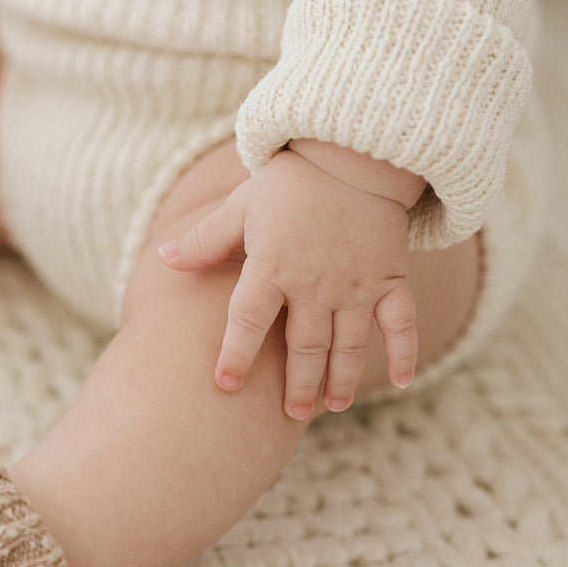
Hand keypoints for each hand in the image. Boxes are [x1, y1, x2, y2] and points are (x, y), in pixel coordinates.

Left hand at [159, 141, 423, 418]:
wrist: (354, 153)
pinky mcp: (390, 277)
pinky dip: (404, 351)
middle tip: (289, 413)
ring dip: (341, 378)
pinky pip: (400, 322)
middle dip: (297, 384)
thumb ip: (205, 240)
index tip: (226, 384)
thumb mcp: (240, 205)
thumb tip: (163, 260)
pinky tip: (401, 382)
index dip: (236, 354)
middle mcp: (315, 282)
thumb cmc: (290, 182)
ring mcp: (356, 283)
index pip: (248, 320)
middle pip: (303, 345)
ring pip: (348, 343)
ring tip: (333, 406)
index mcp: (272, 265)